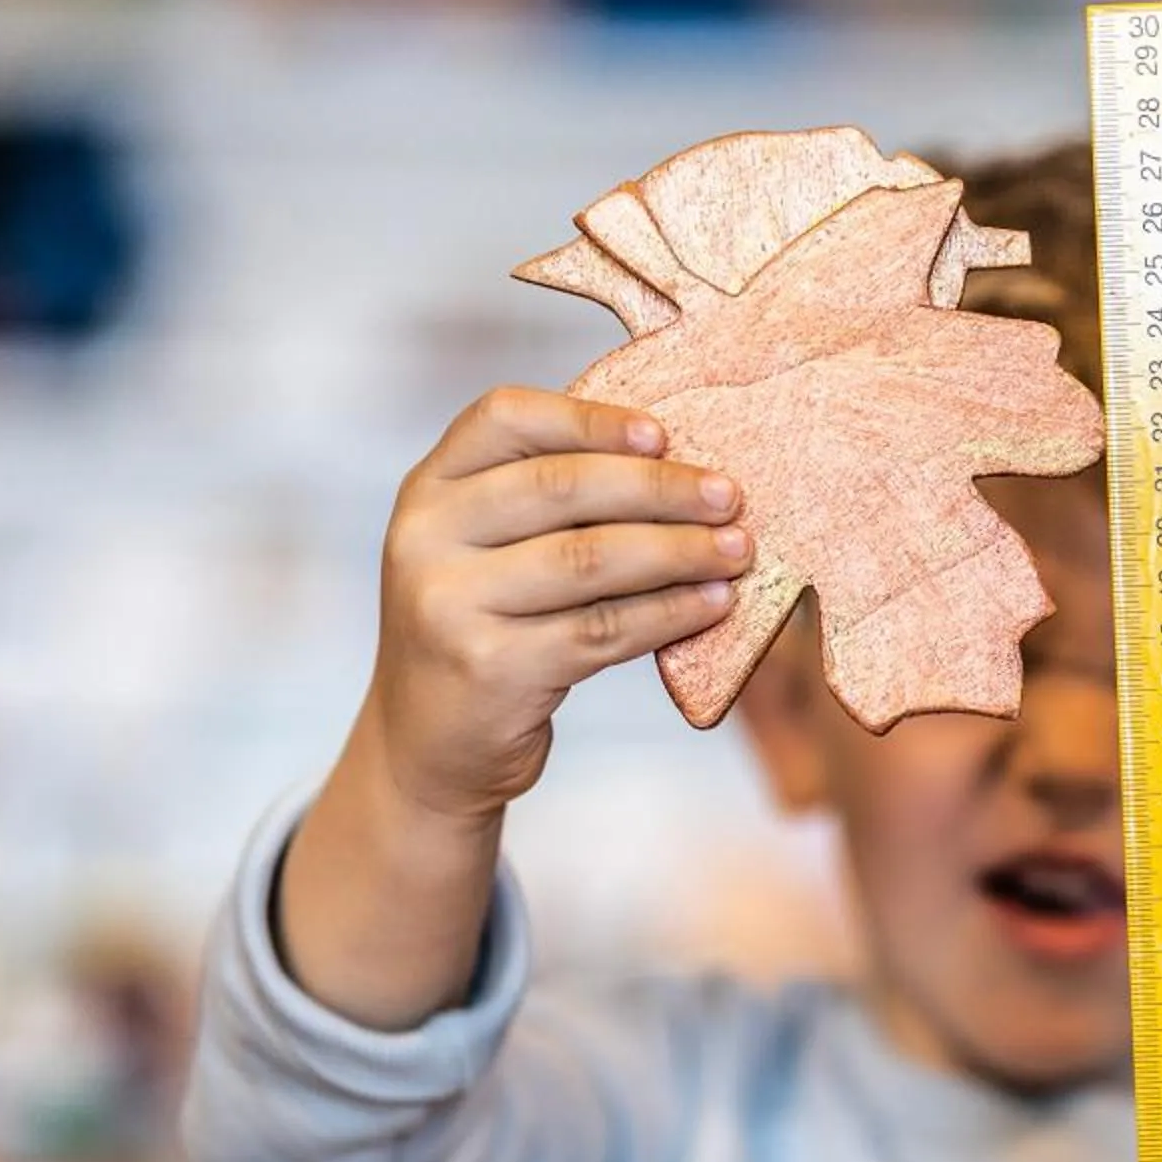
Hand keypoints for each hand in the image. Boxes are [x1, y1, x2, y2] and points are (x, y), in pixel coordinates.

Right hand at [367, 386, 750, 822]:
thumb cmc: (485, 629)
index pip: (506, 418)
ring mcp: (449, 603)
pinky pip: (602, 629)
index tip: (664, 433)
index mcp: (429, 488)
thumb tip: (680, 466)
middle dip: (659, 489)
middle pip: (561, 487)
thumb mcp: (487, 551)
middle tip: (729, 497)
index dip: (591, 419)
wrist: (433, 743)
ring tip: (737, 550)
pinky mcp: (491, 667)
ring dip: (678, 551)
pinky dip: (669, 613)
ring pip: (589, 559)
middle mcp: (424, 537)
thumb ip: (546, 504)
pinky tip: (712, 603)